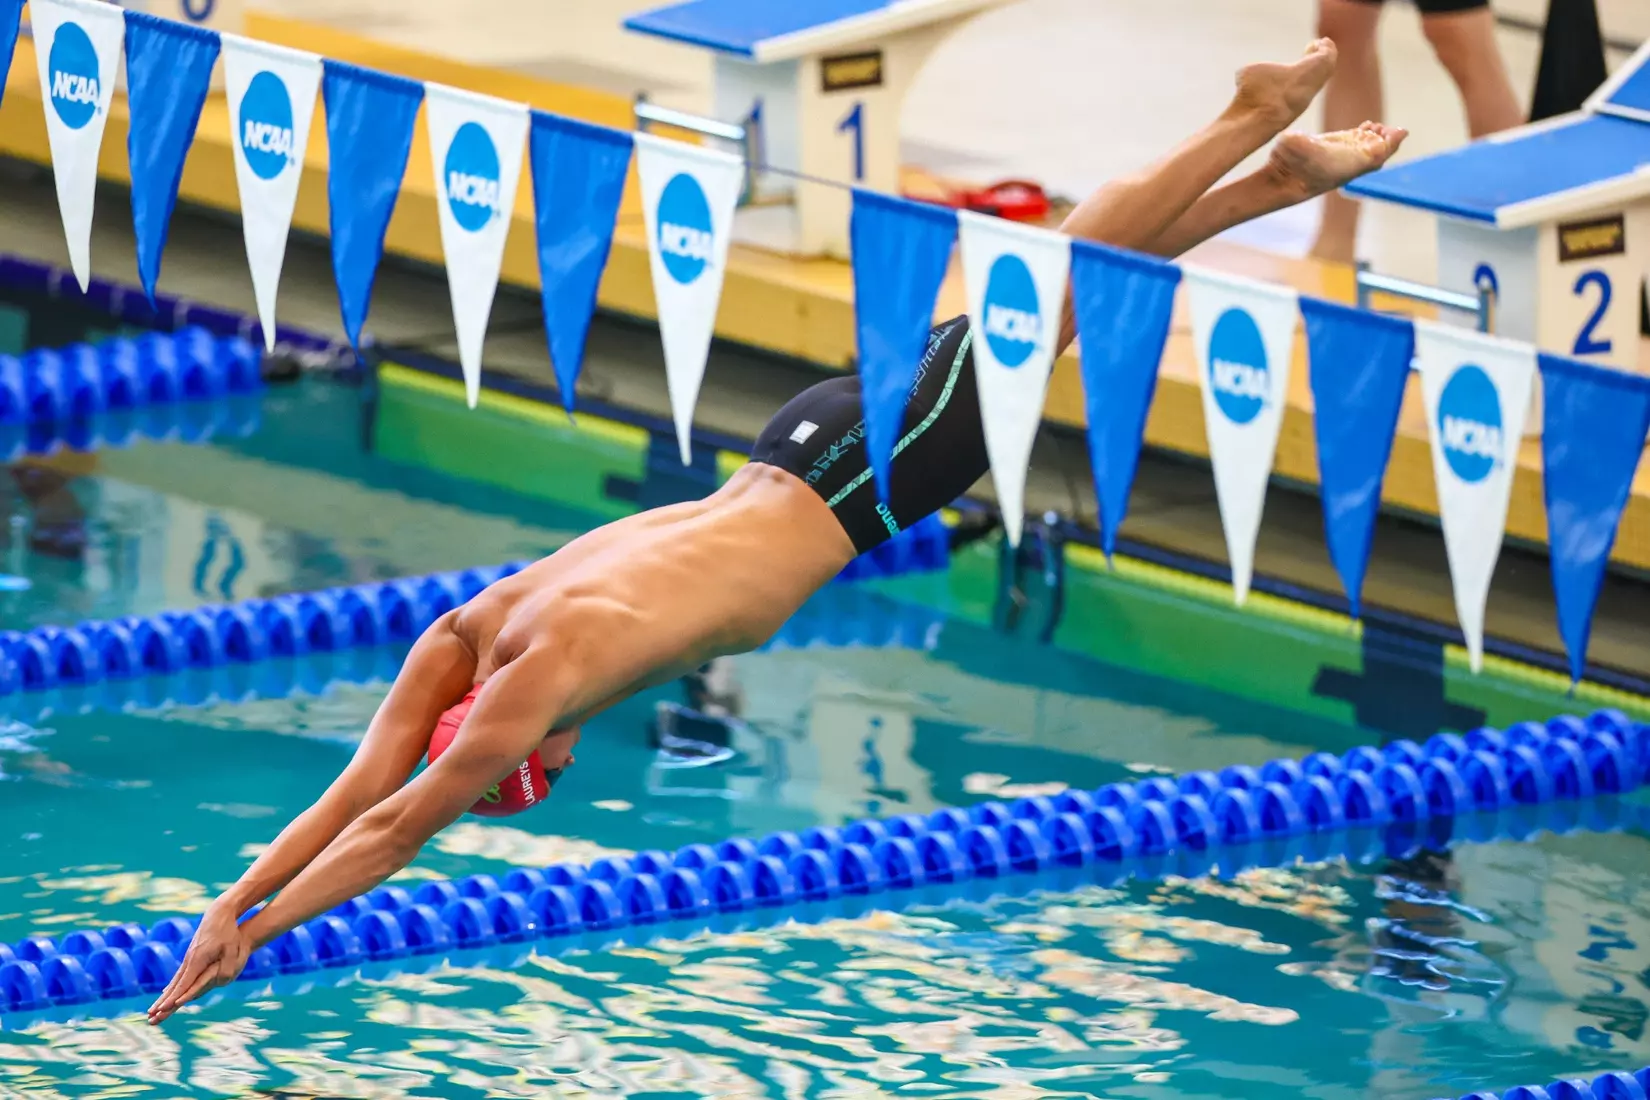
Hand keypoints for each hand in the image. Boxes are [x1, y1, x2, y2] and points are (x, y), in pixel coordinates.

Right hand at [147, 904, 252, 1024]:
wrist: (219, 913)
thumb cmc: (227, 932)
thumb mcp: (232, 949)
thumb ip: (227, 966)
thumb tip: (223, 982)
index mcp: (197, 960)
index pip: (184, 984)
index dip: (173, 998)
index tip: (162, 1010)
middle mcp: (189, 961)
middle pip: (174, 986)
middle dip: (162, 1003)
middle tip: (150, 1017)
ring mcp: (188, 959)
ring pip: (174, 982)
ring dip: (163, 997)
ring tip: (153, 1010)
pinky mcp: (191, 956)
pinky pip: (179, 976)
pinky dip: (171, 987)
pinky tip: (166, 993)